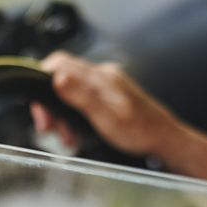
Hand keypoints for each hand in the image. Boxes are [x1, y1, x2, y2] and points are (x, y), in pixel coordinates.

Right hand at [33, 51, 206, 192]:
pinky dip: (75, 118)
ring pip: (71, 94)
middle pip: (63, 80)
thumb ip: (81, 96)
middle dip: (51, 105)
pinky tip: (79, 135)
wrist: (167, 142)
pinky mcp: (110, 99)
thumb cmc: (142, 132)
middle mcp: (103, 77)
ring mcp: (107, 87)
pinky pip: (83, 102)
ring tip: (67, 138)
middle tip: (49, 128)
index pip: (61, 64)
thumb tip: (57, 77)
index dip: (42, 79)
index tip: (39, 105)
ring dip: (63, 116)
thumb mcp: (107, 117)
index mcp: (101, 77)